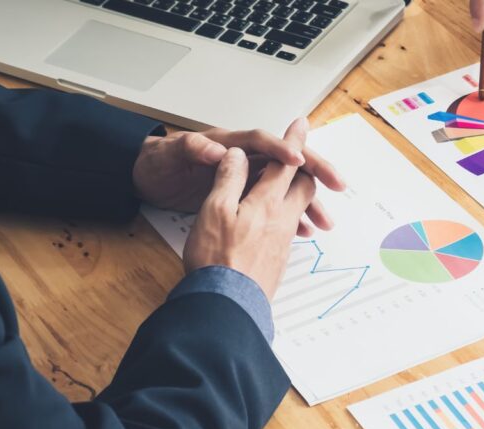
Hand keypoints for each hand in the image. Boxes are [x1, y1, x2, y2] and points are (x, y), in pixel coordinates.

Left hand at [132, 118, 344, 236]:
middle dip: (314, 172)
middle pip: (287, 164)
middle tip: (337, 183)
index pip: (261, 142)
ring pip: (287, 188)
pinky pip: (278, 206)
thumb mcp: (172, 154)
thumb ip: (193, 149)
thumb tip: (216, 150)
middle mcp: (243, 158)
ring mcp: (247, 178)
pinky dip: (293, 217)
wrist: (147, 180)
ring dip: (308, 202)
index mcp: (228, 143)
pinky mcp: (246, 197)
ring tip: (324, 220)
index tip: (297, 158)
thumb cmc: (159, 163)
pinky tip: (304, 231)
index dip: (281, 148)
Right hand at [182, 120, 316, 298]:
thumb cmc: (217, 258)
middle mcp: (282, 219)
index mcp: (267, 201)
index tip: (302, 123)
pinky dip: (290, 215)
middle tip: (304, 159)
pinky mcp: (279, 258)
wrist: (228, 305)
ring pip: (299, 207)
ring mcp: (284, 240)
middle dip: (306, 168)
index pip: (286, 163)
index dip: (294, 140)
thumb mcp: (214, 209)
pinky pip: (291, 228)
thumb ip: (228, 178)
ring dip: (299, 194)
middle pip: (304, 185)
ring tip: (298, 188)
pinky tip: (281, 222)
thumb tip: (236, 155)